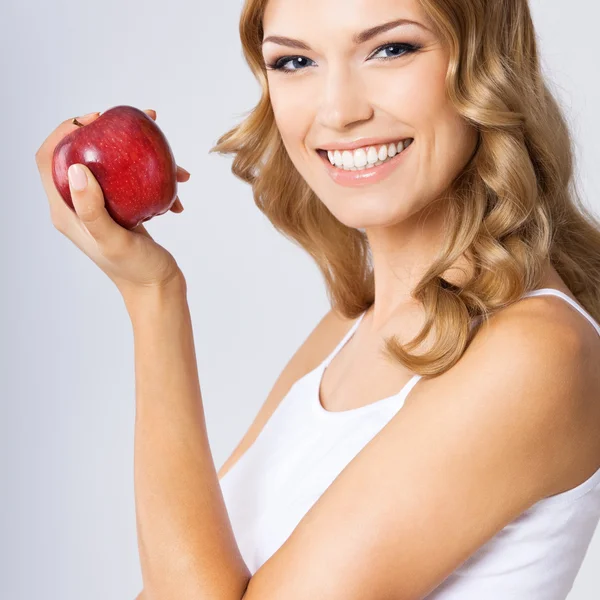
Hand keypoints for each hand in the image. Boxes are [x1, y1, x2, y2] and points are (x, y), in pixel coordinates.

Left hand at [35, 109, 190, 296]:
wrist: (157, 288)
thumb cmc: (135, 270)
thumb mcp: (112, 240)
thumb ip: (91, 208)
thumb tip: (77, 169)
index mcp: (65, 210)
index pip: (49, 158)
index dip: (65, 131)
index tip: (97, 120)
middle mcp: (78, 204)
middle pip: (82, 154)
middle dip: (109, 134)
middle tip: (138, 124)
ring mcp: (101, 206)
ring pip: (113, 166)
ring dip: (142, 157)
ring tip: (174, 161)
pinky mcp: (122, 210)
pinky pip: (133, 182)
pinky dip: (156, 179)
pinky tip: (177, 188)